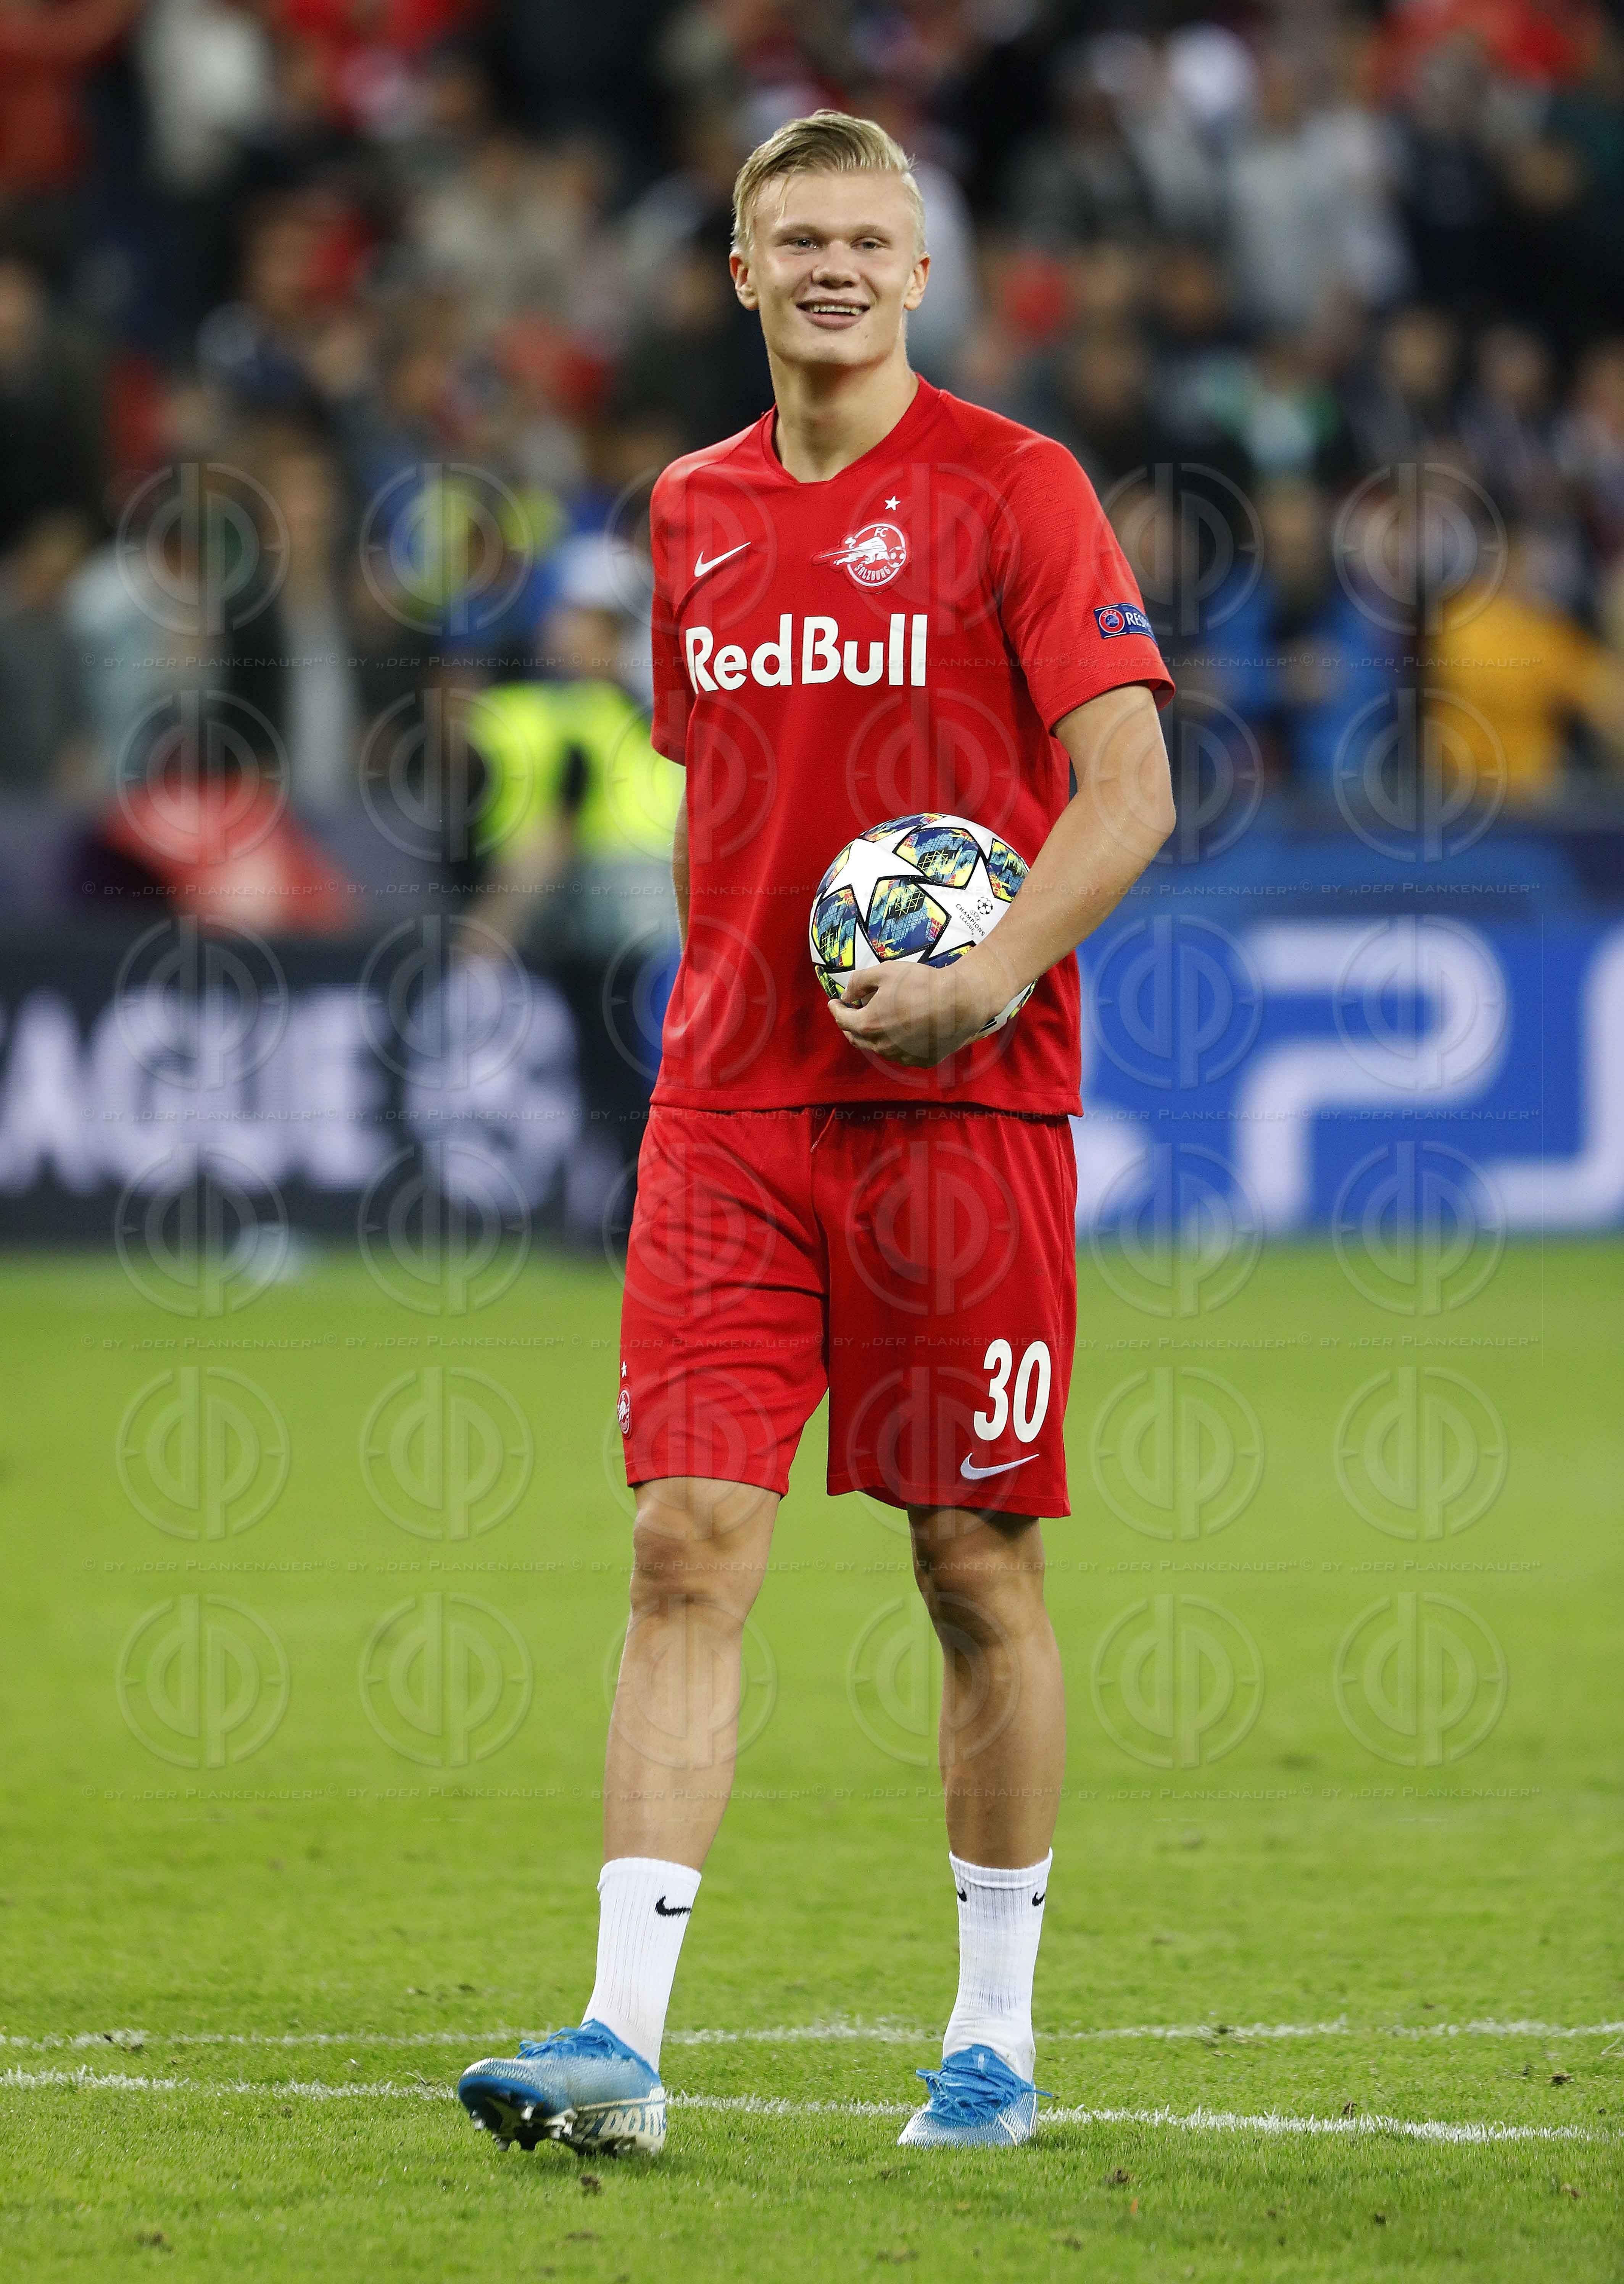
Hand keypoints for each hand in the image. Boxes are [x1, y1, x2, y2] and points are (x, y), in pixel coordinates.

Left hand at [827, 956, 999, 1067]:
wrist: (961, 1001)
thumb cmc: (922, 983)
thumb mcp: (885, 971)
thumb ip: (859, 982)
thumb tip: (846, 995)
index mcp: (869, 1024)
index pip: (843, 1020)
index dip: (836, 1010)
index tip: (834, 1002)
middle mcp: (882, 1046)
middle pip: (857, 1039)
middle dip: (849, 1025)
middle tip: (849, 1014)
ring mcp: (902, 1057)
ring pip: (879, 1048)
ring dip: (873, 1035)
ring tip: (876, 1021)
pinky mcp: (921, 1061)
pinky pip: (900, 1054)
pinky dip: (894, 1043)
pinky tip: (900, 1032)